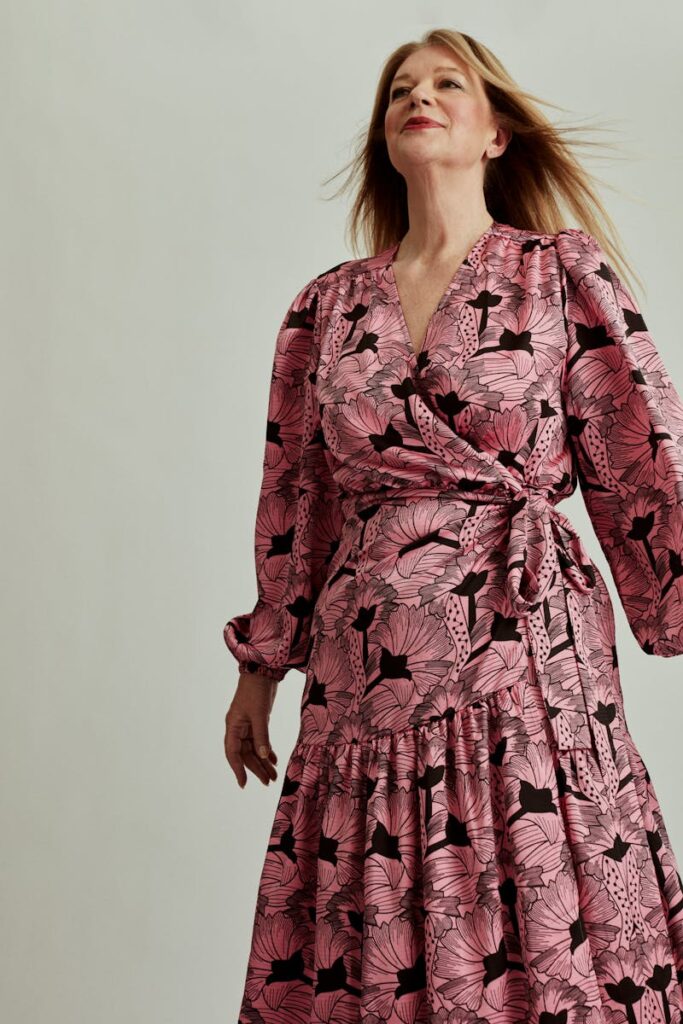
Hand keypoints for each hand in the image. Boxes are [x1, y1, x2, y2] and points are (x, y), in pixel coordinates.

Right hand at [224, 672, 278, 788]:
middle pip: (246, 754)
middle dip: (256, 768)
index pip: (233, 753)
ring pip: (254, 749)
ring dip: (263, 762)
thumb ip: (261, 736)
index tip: (244, 784)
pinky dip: (267, 750)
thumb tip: (262, 756)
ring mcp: (248, 725)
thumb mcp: (259, 714)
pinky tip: (274, 759)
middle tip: (268, 782)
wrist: (263, 671)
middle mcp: (238, 728)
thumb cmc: (256, 690)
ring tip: (273, 776)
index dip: (238, 769)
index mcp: (233, 726)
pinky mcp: (258, 721)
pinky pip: (260, 741)